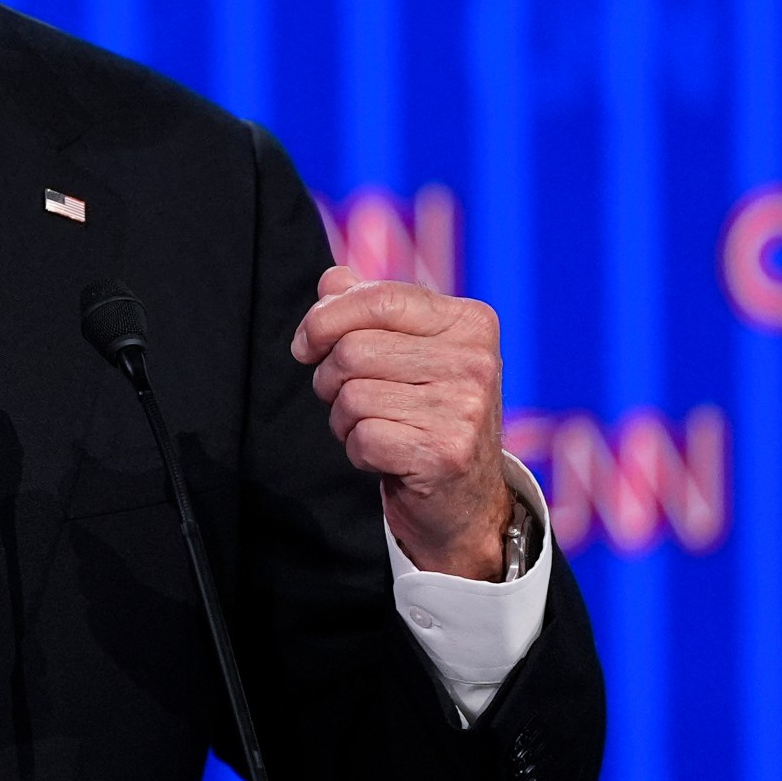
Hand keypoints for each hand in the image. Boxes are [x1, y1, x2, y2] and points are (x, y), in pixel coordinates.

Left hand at [291, 266, 512, 579]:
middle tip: (347, 398)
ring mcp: (465, 408)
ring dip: (343, 417)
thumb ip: (371, 308)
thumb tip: (332, 280)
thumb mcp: (409, 350)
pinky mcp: (445, 453)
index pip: (378, 298)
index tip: (306, 345)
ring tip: (372, 426)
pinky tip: (384, 455)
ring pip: (352, 394)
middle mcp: (475, 360)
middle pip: (354, 349)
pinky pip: (362, 437)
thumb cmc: (428, 413)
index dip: (325, 318)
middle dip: (330, 378)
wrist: (466, 499)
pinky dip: (357, 449)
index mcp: (470, 322)